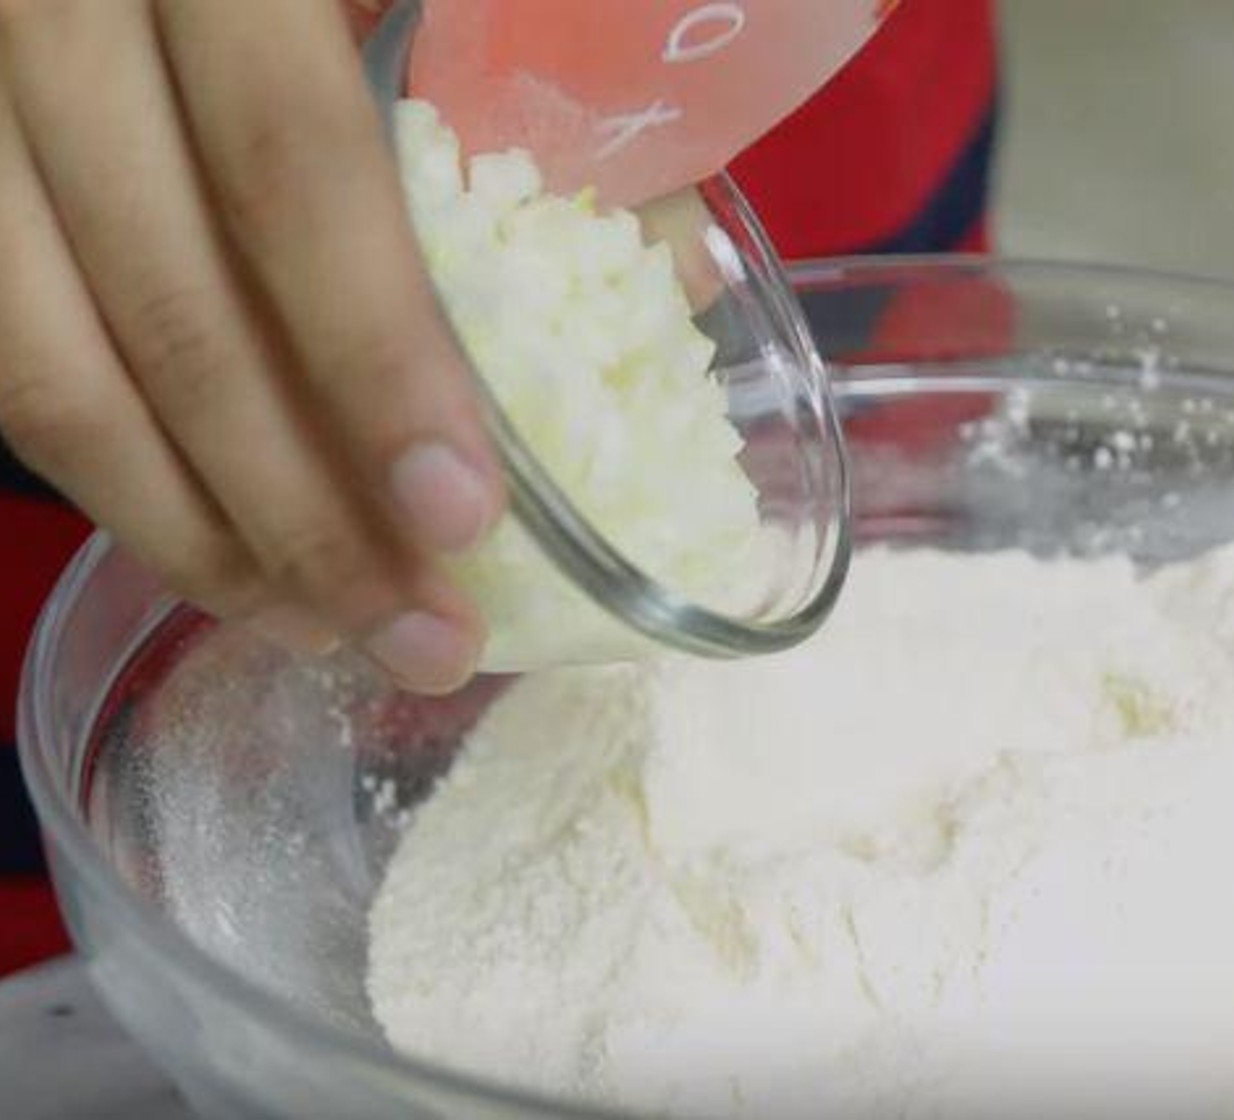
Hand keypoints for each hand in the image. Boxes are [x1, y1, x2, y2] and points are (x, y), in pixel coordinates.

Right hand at [0, 0, 503, 693]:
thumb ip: (507, 95)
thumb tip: (673, 264)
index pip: (295, 178)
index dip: (380, 362)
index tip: (463, 514)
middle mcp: (56, 32)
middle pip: (176, 317)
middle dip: (305, 514)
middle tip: (418, 639)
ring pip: (54, 376)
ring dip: (200, 539)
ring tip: (320, 630)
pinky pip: (4, 368)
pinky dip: (116, 483)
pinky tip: (216, 548)